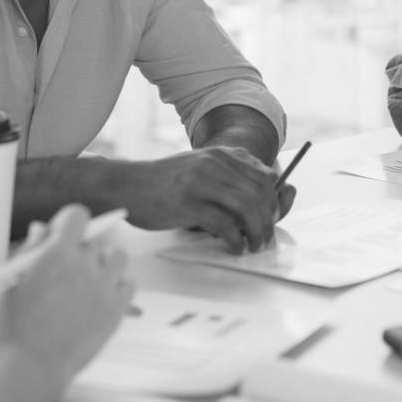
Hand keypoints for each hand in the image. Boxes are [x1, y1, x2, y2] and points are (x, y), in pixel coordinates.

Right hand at [0, 204, 133, 388]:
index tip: (64, 233)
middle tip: (71, 264)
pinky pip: (128, 285)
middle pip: (97, 239)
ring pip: (118, 257)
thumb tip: (45, 229)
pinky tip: (101, 298)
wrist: (31, 368)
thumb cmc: (15, 326)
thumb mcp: (13, 282)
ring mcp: (104, 288)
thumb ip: (32, 251)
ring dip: (106, 262)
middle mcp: (84, 265)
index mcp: (56, 254)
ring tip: (89, 279)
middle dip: (83, 247)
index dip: (71, 222)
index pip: (78, 216)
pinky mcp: (116, 310)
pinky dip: (117, 288)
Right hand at [118, 146, 280, 252]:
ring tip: (254, 245)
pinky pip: (224, 224)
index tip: (272, 219)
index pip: (265, 176)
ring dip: (257, 231)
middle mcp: (215, 163)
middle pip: (260, 193)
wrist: (126, 185)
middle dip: (269, 220)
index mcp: (221, 154)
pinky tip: (235, 247)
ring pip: (247, 208)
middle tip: (266, 238)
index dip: (275, 200)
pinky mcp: (188, 203)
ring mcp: (201, 182)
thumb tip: (263, 197)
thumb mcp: (200, 168)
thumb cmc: (165, 183)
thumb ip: (228, 176)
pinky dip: (236, 239)